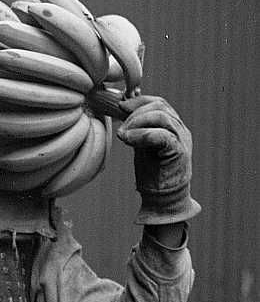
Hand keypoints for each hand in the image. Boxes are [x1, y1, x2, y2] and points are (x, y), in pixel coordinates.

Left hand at [116, 95, 200, 224]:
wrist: (164, 200)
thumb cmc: (152, 174)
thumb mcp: (142, 145)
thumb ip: (138, 129)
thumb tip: (121, 112)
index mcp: (174, 126)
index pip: (159, 103)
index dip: (139, 101)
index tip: (120, 106)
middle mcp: (181, 130)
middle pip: (160, 106)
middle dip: (135, 112)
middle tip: (121, 126)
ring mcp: (182, 140)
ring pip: (161, 116)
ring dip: (136, 122)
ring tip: (123, 134)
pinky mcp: (179, 152)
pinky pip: (161, 135)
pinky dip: (141, 134)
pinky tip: (127, 139)